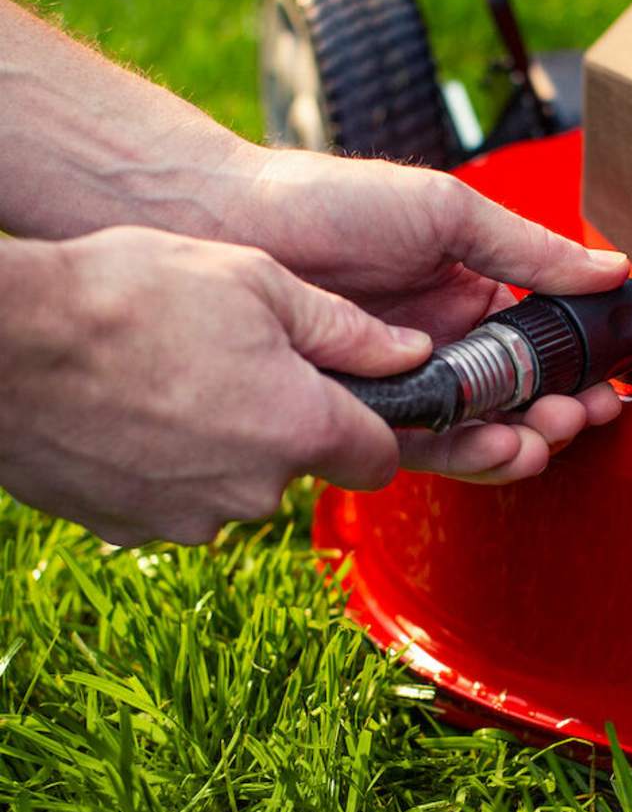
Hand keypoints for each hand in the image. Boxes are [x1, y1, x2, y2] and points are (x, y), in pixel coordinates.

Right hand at [0, 227, 430, 545]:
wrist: (3, 343)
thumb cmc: (129, 297)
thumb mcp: (256, 283)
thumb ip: (346, 329)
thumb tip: (410, 352)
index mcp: (302, 427)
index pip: (379, 458)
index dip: (372, 428)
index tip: (352, 403)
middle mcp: (256, 489)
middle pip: (300, 468)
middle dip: (284, 425)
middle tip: (235, 365)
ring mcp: (190, 518)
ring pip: (236, 485)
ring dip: (223, 446)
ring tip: (172, 381)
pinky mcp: (130, 528)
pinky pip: (174, 500)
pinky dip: (167, 467)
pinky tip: (133, 414)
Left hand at [239, 147, 631, 482]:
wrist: (227, 221)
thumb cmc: (329, 202)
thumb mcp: (448, 213)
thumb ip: (531, 251)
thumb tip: (610, 268)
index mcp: (469, 295)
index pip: (540, 346)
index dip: (577, 371)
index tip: (608, 386)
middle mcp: (442, 344)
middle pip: (516, 398)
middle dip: (555, 414)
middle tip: (577, 416)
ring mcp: (405, 382)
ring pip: (476, 429)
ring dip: (516, 442)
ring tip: (539, 441)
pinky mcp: (366, 413)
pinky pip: (423, 447)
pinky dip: (464, 454)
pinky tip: (492, 448)